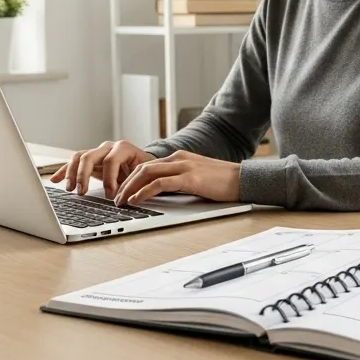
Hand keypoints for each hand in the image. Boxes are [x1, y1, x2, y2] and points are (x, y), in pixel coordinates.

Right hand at [50, 140, 156, 197]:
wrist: (146, 165)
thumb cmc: (146, 171)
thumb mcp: (145, 175)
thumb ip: (135, 183)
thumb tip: (126, 198)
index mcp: (124, 149)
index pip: (110, 161)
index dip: (109, 179)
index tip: (110, 196)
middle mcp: (109, 147)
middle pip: (89, 156)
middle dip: (84, 176)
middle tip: (82, 193)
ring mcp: (98, 152)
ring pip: (79, 158)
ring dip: (72, 173)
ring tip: (70, 189)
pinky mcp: (91, 160)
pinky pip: (74, 163)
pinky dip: (64, 171)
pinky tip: (55, 180)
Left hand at [112, 150, 239, 205]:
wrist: (244, 179)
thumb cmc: (223, 182)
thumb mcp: (197, 178)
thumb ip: (179, 180)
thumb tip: (161, 194)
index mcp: (179, 157)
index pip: (148, 166)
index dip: (131, 179)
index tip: (122, 192)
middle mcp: (179, 158)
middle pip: (142, 168)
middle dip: (125, 184)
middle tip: (116, 198)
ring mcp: (184, 166)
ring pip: (146, 174)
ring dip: (130, 188)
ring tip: (121, 201)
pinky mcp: (189, 178)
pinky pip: (159, 184)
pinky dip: (144, 192)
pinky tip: (136, 200)